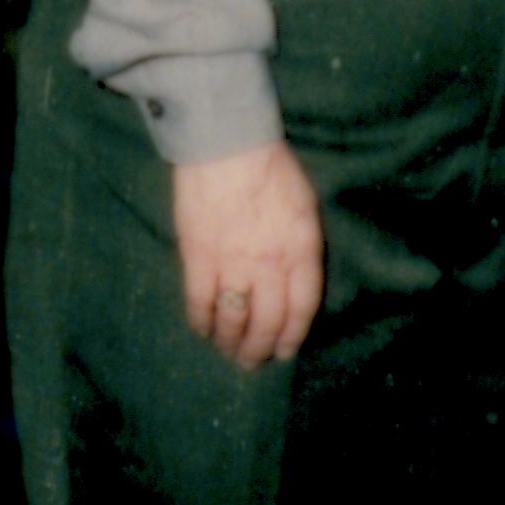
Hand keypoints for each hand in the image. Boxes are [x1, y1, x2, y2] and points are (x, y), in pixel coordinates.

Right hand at [172, 140, 324, 368]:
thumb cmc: (272, 169)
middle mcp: (271, 262)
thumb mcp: (305, 207)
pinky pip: (200, 304)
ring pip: (233, 320)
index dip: (292, 336)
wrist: (227, 143)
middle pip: (267, 321)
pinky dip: (201, 323)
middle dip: (260, 349)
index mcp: (302, 248)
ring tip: (229, 351)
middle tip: (252, 361)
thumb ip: (302, 246)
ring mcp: (233, 262)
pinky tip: (203, 330)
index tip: (284, 351)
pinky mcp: (198, 257)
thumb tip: (294, 281)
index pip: (303, 307)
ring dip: (231, 343)